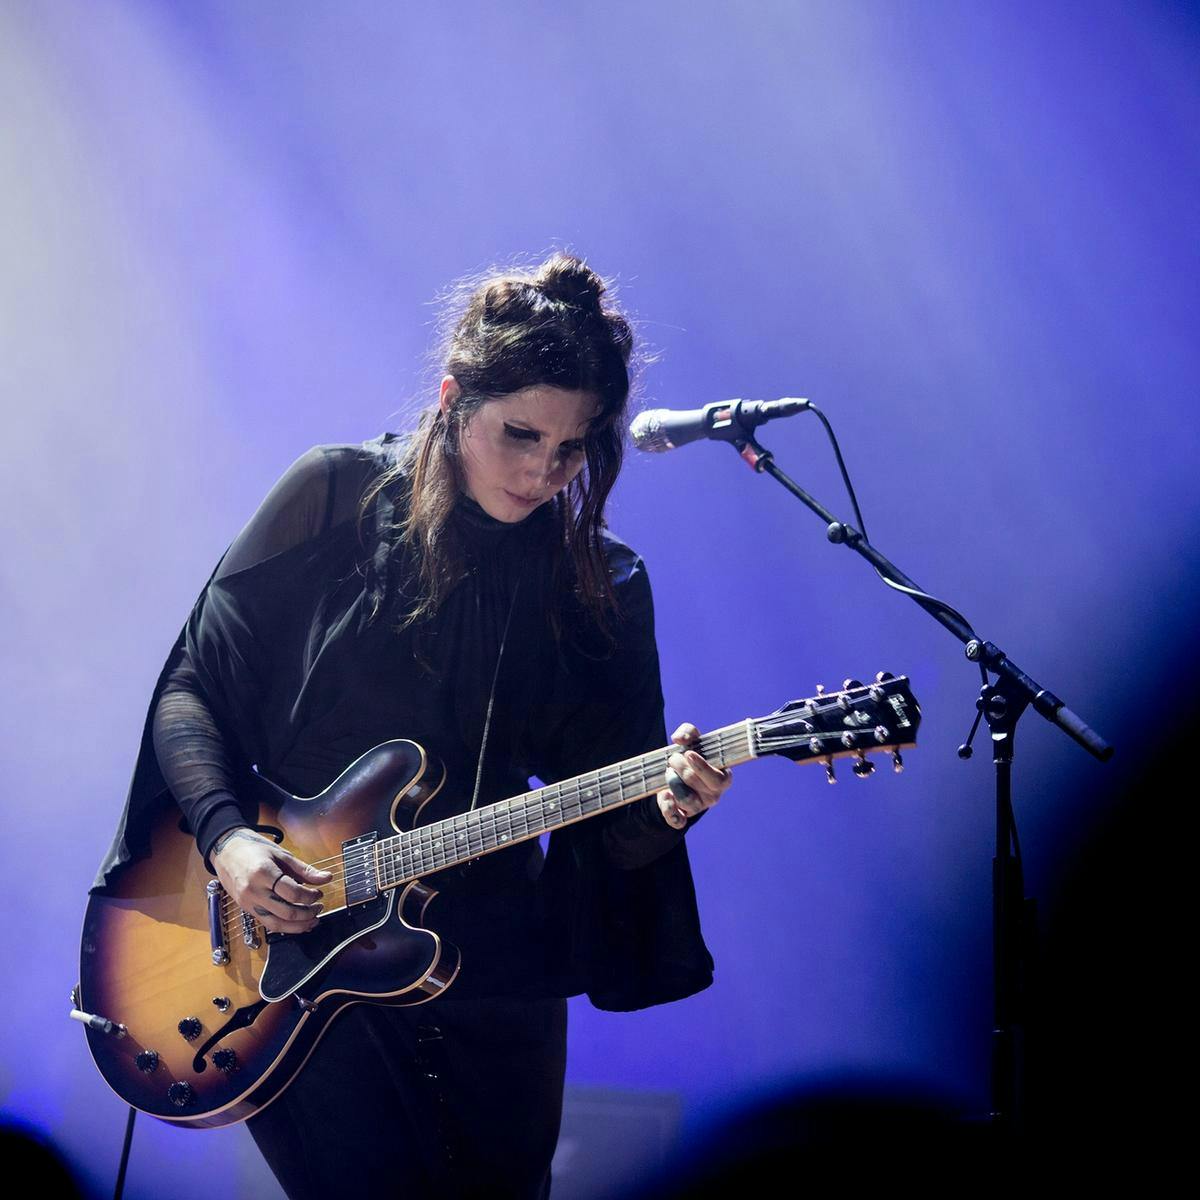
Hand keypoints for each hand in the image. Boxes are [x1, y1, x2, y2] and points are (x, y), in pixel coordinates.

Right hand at [211, 827, 332, 934]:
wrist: (226, 851)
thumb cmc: (255, 849)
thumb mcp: (282, 854)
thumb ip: (304, 870)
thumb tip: (327, 878)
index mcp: (264, 873)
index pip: (293, 893)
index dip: (310, 896)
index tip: (319, 893)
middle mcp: (254, 891)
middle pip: (286, 912)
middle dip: (307, 913)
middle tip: (319, 907)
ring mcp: (248, 903)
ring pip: (276, 924)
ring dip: (298, 926)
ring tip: (312, 920)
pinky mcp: (246, 909)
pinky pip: (267, 924)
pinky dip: (284, 927)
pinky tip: (297, 923)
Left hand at [657, 722, 731, 829]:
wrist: (676, 775)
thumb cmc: (690, 757)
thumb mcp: (692, 741)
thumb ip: (688, 732)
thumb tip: (679, 739)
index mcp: (722, 778)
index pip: (718, 779)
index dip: (703, 767)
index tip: (688, 753)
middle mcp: (713, 795)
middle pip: (696, 784)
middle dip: (680, 768)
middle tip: (672, 758)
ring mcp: (699, 807)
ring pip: (686, 800)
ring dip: (672, 782)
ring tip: (668, 772)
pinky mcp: (683, 817)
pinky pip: (677, 821)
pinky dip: (669, 810)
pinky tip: (664, 795)